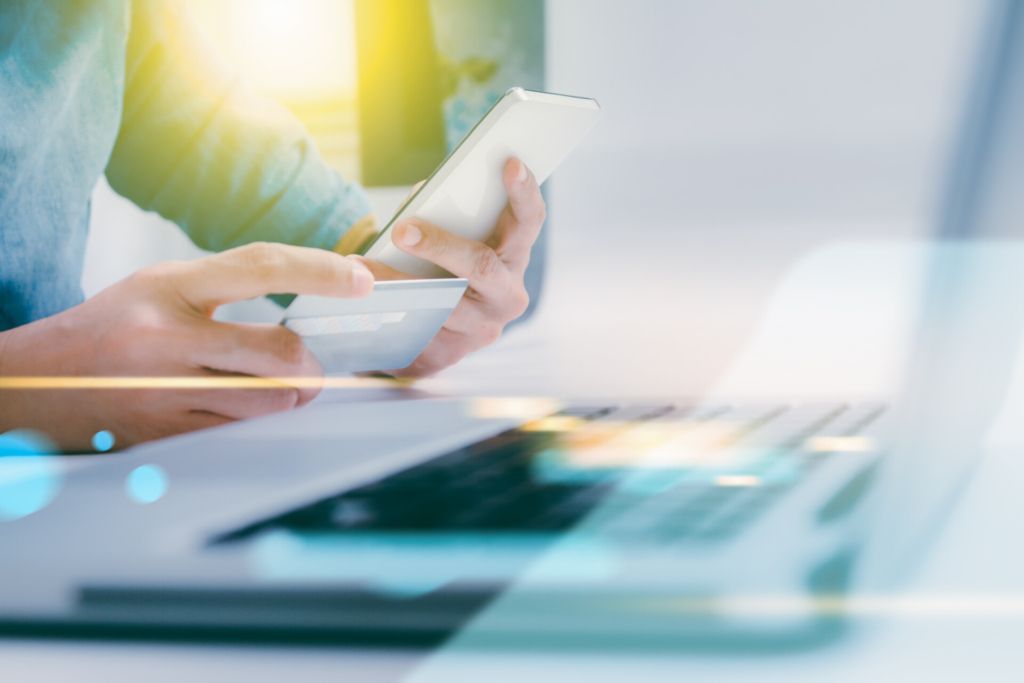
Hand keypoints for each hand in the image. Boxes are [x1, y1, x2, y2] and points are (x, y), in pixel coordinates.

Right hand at [0, 242, 373, 449]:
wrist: (39, 381)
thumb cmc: (113, 326)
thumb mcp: (161, 286)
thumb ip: (229, 289)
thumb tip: (311, 300)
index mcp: (170, 287)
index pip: (261, 268)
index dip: (320, 273)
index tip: (360, 280)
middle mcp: (169, 338)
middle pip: (282, 356)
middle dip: (311, 362)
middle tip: (310, 360)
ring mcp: (167, 392)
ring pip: (271, 403)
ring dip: (288, 396)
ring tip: (273, 386)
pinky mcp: (167, 434)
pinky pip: (242, 433)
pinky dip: (255, 421)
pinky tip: (237, 407)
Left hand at [356, 157, 545, 376]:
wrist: (429, 331)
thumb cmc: (443, 267)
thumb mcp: (452, 237)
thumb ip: (446, 214)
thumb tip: (424, 195)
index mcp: (515, 257)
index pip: (529, 221)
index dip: (523, 192)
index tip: (509, 162)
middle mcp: (508, 295)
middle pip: (482, 265)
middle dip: (440, 245)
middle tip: (402, 230)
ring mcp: (481, 329)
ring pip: (440, 302)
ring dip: (395, 281)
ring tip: (358, 265)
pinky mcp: (449, 355)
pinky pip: (415, 330)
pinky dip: (385, 310)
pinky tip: (358, 297)